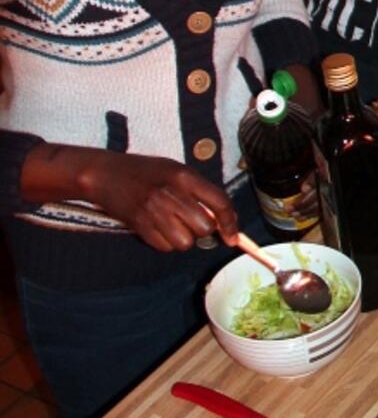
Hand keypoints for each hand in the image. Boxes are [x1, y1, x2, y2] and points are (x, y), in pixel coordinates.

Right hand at [83, 153, 238, 251]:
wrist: (104, 173)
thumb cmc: (146, 171)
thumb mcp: (176, 170)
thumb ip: (199, 191)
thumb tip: (223, 218)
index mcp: (184, 176)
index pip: (220, 202)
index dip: (230, 223)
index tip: (233, 238)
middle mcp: (171, 193)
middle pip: (205, 227)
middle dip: (203, 230)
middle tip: (192, 222)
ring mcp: (153, 211)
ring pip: (186, 242)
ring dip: (184, 238)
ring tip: (172, 224)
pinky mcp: (139, 225)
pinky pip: (165, 247)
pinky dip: (166, 243)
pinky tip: (157, 228)